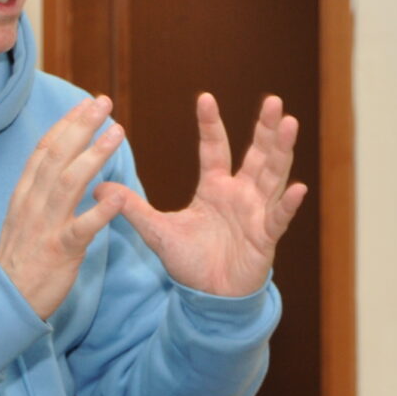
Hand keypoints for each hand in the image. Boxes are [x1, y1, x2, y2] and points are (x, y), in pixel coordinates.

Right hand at [0, 96, 126, 318]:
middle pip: (56, 156)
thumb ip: (39, 193)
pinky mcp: (60, 251)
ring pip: (69, 182)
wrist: (5, 302)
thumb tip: (57, 168)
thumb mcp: (22, 219)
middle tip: (102, 102)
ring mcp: (45, 226)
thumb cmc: (20, 261)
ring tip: (116, 132)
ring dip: (94, 154)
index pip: (44, 150)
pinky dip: (100, 211)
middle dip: (80, 126)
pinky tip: (118, 197)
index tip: (84, 103)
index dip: (65, 124)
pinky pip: (81, 228)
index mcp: (24, 195)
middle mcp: (32, 204)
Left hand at [95, 92, 307, 296]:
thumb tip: (98, 187)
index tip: (205, 97)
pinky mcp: (265, 237)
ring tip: (289, 123)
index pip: (214, 148)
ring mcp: (256, 213)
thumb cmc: (190, 262)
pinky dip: (287, 204)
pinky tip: (298, 187)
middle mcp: (240, 194)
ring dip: (281, 151)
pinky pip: (278, 218)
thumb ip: (133, 208)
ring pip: (273, 176)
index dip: (210, 124)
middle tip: (273, 100)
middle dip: (264, 128)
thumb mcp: (157, 231)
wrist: (209, 298)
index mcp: (215, 188)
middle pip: (256, 154)